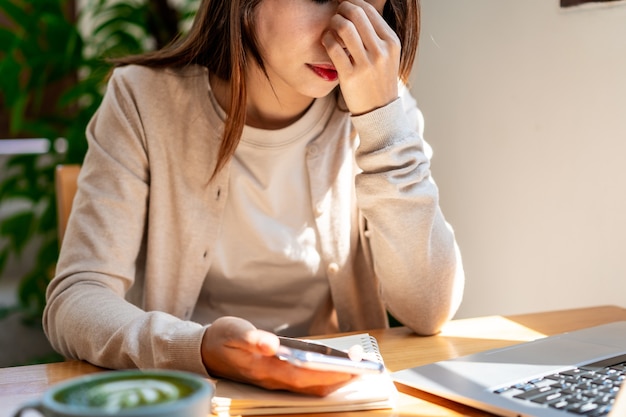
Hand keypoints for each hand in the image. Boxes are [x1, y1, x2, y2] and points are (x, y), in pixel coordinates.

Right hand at [201, 317, 355, 395]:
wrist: (205, 351)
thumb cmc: (221, 339)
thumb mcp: (233, 333)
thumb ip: (252, 339)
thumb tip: (271, 344)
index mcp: (264, 370)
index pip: (303, 377)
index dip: (328, 375)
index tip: (352, 369)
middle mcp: (273, 379)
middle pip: (312, 385)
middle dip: (339, 377)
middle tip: (363, 366)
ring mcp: (275, 379)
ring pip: (310, 385)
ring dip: (334, 377)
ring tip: (356, 365)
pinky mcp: (277, 375)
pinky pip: (305, 380)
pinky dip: (323, 375)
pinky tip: (335, 365)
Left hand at [322, 0, 399, 114]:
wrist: (380, 111)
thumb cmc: (379, 81)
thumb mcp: (388, 56)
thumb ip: (377, 36)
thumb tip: (357, 12)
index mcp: (391, 42)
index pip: (369, 10)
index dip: (352, 3)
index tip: (344, 7)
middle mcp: (381, 51)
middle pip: (356, 14)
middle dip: (341, 9)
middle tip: (335, 14)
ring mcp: (366, 64)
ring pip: (344, 28)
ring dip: (332, 23)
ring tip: (331, 28)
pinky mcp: (351, 76)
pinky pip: (333, 48)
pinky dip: (326, 40)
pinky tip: (326, 42)